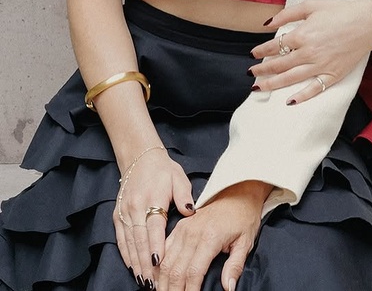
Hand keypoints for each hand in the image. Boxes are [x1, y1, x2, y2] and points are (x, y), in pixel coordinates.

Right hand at [114, 147, 194, 287]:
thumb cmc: (163, 170)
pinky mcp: (117, 214)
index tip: (158, 265)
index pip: (153, 228)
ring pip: (128, 243)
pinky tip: (131, 267)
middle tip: (152, 283)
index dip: (155, 247)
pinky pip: (120, 238)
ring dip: (135, 263)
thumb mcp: (179, 177)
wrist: (140, 157)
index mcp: (152, 198)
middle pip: (139, 240)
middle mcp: (135, 207)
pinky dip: (125, 254)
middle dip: (145, 263)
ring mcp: (124, 212)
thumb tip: (191, 210)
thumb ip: (185, 194)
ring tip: (143, 281)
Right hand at [157, 182, 270, 290]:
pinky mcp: (180, 226)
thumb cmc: (244, 216)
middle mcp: (192, 233)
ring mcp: (184, 228)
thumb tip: (228, 288)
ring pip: (165, 262)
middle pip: (175, 270)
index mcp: (209, 237)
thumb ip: (235, 266)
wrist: (239, 191)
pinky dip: (159, 266)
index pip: (192, 273)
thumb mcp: (245, 241)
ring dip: (162, 281)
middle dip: (172, 290)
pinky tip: (159, 278)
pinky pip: (164, 249)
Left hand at [252, 0, 371, 102]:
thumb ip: (288, 14)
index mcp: (302, 35)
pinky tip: (289, 102)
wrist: (368, 22)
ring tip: (258, 88)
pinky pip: (314, 89)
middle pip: (279, 65)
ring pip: (291, 79)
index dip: (261, 51)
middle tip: (251, 73)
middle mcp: (308, 53)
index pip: (275, 46)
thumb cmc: (340, 11)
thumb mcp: (312, 5)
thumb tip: (268, 24)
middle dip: (262, 70)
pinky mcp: (333, 75)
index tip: (253, 54)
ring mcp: (321, 66)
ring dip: (272, 84)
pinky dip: (301, 97)